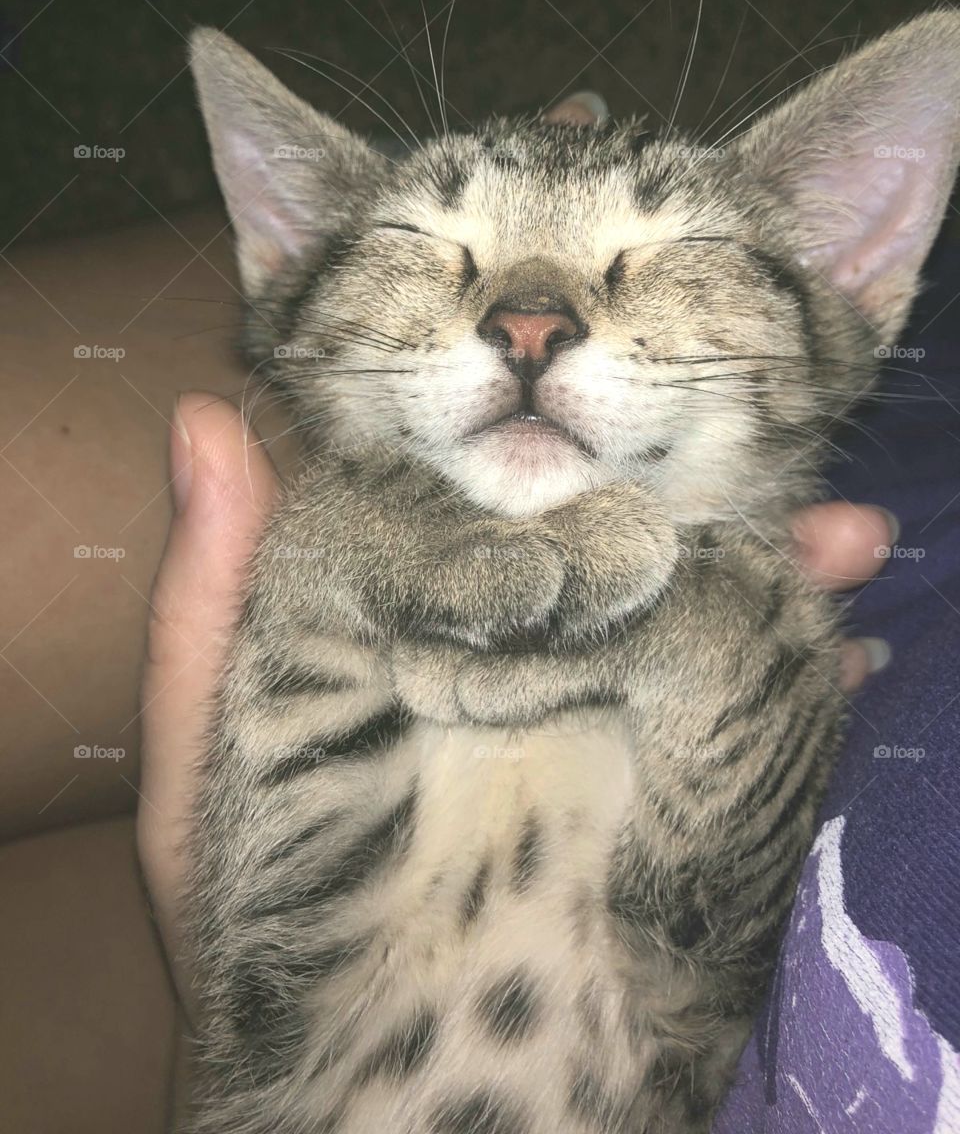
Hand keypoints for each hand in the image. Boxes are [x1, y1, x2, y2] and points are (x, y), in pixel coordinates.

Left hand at [136, 393, 894, 1014]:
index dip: (547, 454)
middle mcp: (535, 656)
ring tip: (847, 540)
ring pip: (711, 611)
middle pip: (628, 541)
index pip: (505, 505)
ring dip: (780, 569)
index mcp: (436, 620)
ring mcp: (615, 723)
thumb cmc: (274, 910)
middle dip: (699, 498)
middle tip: (754, 452)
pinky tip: (850, 641)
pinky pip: (754, 712)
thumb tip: (203, 417)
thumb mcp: (220, 739)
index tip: (579, 399)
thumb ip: (217, 590)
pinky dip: (809, 674)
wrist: (390, 1077)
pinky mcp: (686, 795)